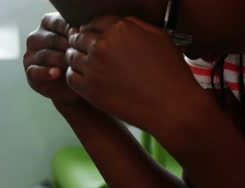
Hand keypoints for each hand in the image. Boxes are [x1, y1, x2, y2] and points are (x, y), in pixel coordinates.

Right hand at [24, 12, 83, 107]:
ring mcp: (30, 54)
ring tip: (75, 66)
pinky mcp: (30, 72)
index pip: (59, 22)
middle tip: (83, 56)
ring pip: (46, 55)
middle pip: (53, 40)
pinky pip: (35, 71)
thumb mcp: (82, 45)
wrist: (78, 86)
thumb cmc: (82, 60)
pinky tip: (57, 73)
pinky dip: (46, 72)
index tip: (88, 39)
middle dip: (69, 48)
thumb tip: (77, 32)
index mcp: (48, 23)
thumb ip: (78, 35)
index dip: (73, 32)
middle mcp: (36, 37)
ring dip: (61, 61)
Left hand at [65, 16, 201, 132]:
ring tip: (88, 67)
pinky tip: (87, 80)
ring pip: (71, 56)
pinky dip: (76, 76)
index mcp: (121, 28)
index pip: (94, 22)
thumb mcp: (160, 38)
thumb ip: (136, 25)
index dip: (92, 30)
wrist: (173, 108)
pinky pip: (71, 77)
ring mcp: (94, 67)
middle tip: (88, 53)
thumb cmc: (171, 74)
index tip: (93, 37)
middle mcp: (104, 44)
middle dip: (82, 43)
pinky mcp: (90, 89)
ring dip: (77, 59)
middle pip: (79, 37)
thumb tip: (119, 23)